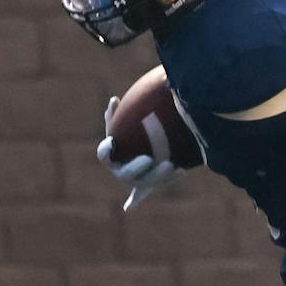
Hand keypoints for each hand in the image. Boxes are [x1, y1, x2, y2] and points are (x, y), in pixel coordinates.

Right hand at [98, 96, 184, 210]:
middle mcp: (122, 173)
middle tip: (148, 159)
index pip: (104, 155)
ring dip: (158, 175)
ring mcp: (138, 182)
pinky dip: (171, 178)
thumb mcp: (122, 123)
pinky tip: (181, 170)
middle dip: (136, 168)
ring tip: (170, 164)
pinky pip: (162, 183)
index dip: (106, 150)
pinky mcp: (154, 185)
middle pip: (127, 174)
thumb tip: (114, 100)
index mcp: (111, 158)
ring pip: (147, 182)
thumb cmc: (129, 135)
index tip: (111, 141)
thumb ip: (116, 114)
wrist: (145, 153)